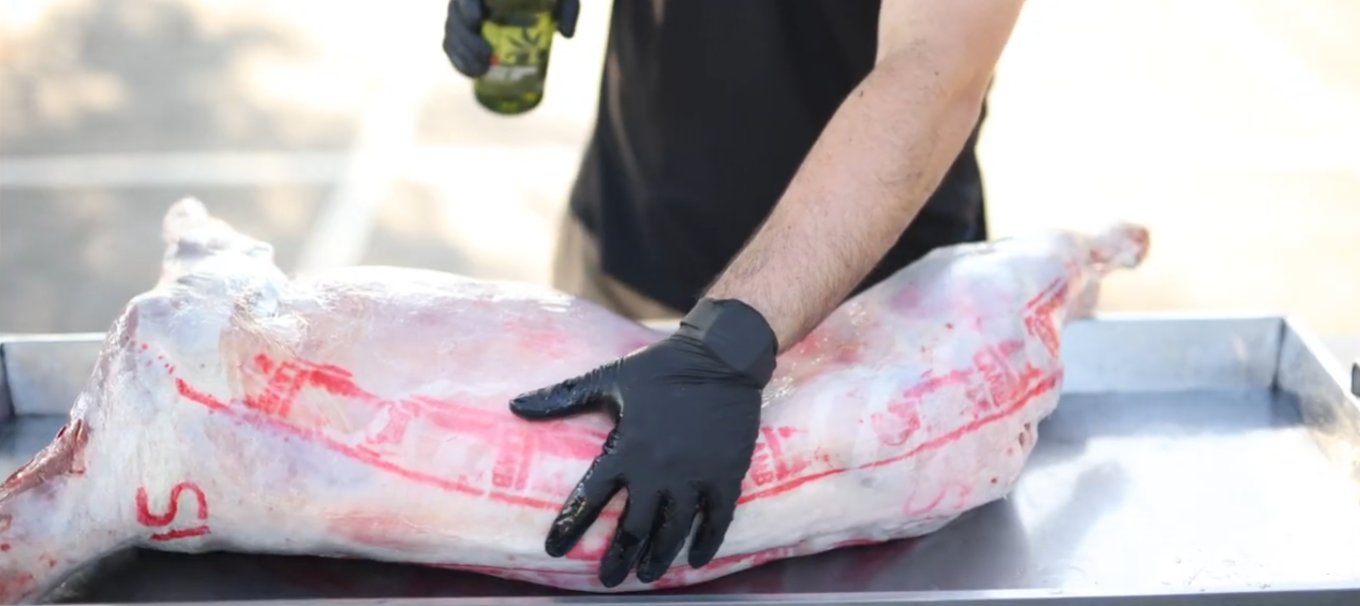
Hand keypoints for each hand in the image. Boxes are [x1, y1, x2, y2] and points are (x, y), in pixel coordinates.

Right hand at [443, 0, 580, 77]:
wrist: (529, 3)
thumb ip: (567, 8)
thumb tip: (566, 34)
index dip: (467, 5)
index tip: (478, 20)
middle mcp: (469, 0)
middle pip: (455, 15)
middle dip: (466, 38)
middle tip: (487, 55)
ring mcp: (462, 16)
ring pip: (451, 33)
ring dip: (462, 54)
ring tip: (482, 71)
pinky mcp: (461, 33)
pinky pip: (451, 46)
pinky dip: (458, 61)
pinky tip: (473, 73)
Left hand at [510, 298, 778, 587]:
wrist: (720, 356)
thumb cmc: (660, 367)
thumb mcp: (608, 378)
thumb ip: (563, 397)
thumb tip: (514, 405)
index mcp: (625, 448)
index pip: (589, 498)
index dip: (570, 527)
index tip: (555, 550)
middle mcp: (658, 470)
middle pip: (633, 527)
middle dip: (618, 558)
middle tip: (608, 579)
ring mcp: (694, 476)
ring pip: (672, 531)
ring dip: (657, 558)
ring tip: (646, 576)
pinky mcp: (725, 475)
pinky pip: (716, 520)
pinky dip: (706, 543)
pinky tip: (696, 561)